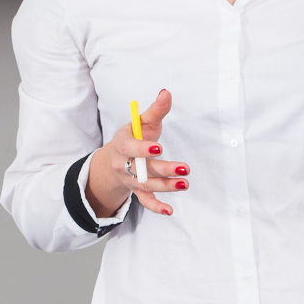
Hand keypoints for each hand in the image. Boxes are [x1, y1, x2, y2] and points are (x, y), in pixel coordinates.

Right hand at [84, 87, 186, 219]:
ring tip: (185, 184)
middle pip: (142, 169)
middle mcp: (123, 164)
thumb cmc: (134, 136)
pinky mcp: (137, 191)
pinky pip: (145, 202)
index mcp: (122, 144)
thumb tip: (166, 92)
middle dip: (163, 170)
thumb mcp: (142, 121)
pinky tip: (170, 211)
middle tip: (184, 168)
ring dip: (166, 186)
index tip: (159, 148)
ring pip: (147, 186)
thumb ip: (156, 110)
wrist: (118, 157)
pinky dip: (156, 207)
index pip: (130, 148)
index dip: (143, 149)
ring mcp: (130, 179)